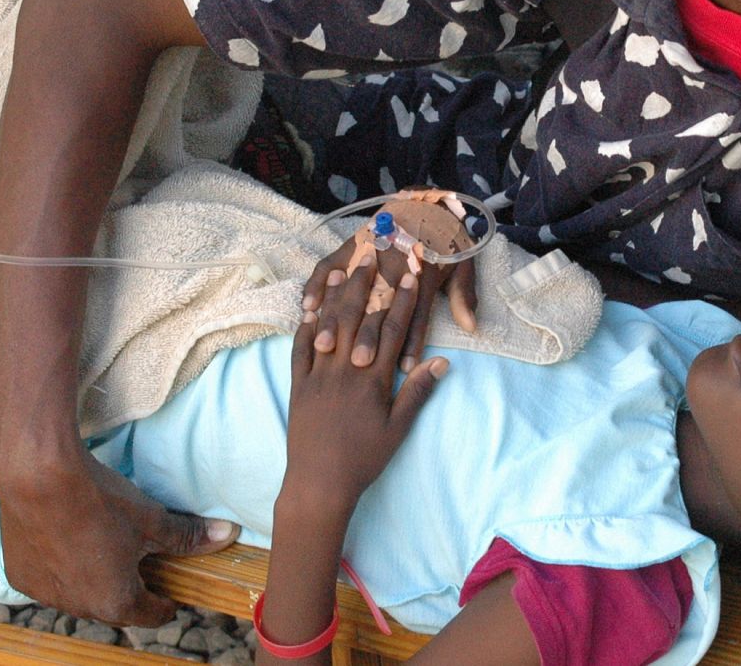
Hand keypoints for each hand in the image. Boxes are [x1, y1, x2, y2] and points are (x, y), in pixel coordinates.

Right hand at [0, 450, 236, 625]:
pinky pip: (48, 581)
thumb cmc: (102, 500)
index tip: (170, 598)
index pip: (150, 615)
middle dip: (128, 592)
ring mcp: (44, 594)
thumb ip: (187, 535)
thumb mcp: (151, 519)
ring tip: (103, 553)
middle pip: (112, 608)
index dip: (165, 605)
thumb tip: (227, 535)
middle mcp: (78, 607)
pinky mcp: (19, 575)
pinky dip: (61, 569)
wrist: (38, 475)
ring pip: (78, 596)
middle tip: (139, 569)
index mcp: (115, 601)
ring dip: (92, 582)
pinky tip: (67, 543)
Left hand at [284, 264, 447, 507]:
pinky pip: (300, 348)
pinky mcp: (298, 385)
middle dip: (367, 286)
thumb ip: (417, 392)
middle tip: (373, 257)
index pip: (392, 331)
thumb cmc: (364, 459)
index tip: (411, 278)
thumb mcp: (398, 429)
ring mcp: (318, 375)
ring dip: (336, 297)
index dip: (403, 302)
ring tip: (342, 270)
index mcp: (372, 379)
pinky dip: (306, 326)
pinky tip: (311, 308)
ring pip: (328, 327)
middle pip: (358, 319)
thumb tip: (441, 361)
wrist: (318, 482)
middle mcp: (345, 370)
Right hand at [302, 222, 476, 374]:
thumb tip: (471, 327)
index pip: (418, 315)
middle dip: (370, 336)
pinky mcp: (353, 243)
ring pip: (352, 291)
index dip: (412, 343)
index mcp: (423, 274)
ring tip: (326, 345)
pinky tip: (308, 307)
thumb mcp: (463, 266)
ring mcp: (371, 253)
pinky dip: (318, 284)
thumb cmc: (447, 241)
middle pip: (381, 306)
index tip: (405, 369)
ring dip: (338, 317)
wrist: (429, 201)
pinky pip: (330, 264)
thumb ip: (464, 296)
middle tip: (360, 364)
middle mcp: (395, 265)